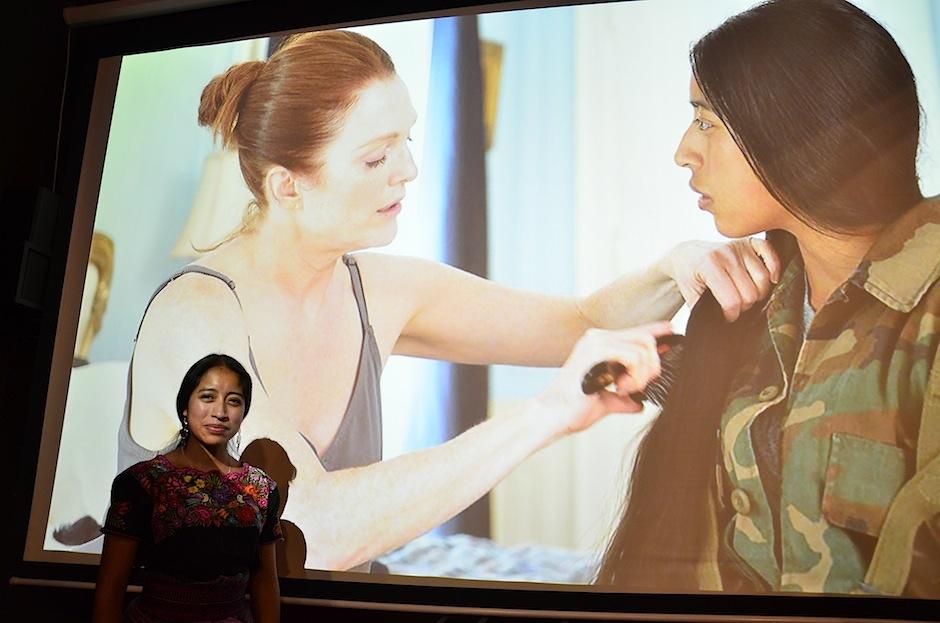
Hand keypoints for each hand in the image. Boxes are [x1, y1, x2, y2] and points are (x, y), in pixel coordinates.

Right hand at [536, 322, 672, 435]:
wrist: (553, 416)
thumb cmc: (574, 409)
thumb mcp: (608, 401)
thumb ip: (626, 396)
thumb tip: (641, 403)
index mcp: (599, 345)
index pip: (636, 332)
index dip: (657, 333)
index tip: (674, 335)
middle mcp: (598, 337)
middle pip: (646, 339)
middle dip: (652, 365)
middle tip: (639, 387)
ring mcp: (595, 341)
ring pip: (643, 348)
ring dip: (641, 375)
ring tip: (624, 390)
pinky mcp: (595, 349)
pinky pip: (633, 356)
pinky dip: (634, 376)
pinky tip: (619, 388)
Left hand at [659, 238, 780, 320]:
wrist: (687, 254)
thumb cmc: (689, 275)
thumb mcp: (690, 294)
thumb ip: (703, 310)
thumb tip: (716, 330)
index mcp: (709, 266)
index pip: (732, 300)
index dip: (731, 315)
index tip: (727, 317)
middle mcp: (726, 254)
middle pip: (751, 293)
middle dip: (744, 306)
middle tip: (735, 307)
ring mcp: (739, 246)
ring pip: (764, 278)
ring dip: (759, 293)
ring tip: (746, 296)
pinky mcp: (749, 242)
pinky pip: (771, 253)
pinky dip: (774, 268)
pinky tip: (770, 280)